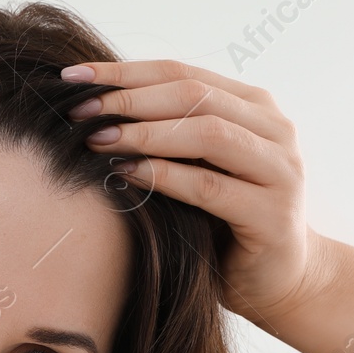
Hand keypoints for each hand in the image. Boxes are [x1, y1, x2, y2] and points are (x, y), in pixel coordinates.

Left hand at [67, 60, 328, 324]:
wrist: (279, 280)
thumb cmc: (226, 220)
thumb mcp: (199, 166)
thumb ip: (170, 133)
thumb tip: (94, 107)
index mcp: (255, 107)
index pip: (182, 73)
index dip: (125, 72)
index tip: (74, 76)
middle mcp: (275, 130)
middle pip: (194, 95)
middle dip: (130, 99)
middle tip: (80, 109)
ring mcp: (279, 171)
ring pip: (207, 134)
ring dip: (146, 134)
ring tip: (99, 139)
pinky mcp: (272, 215)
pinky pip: (209, 186)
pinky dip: (164, 177)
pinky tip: (126, 174)